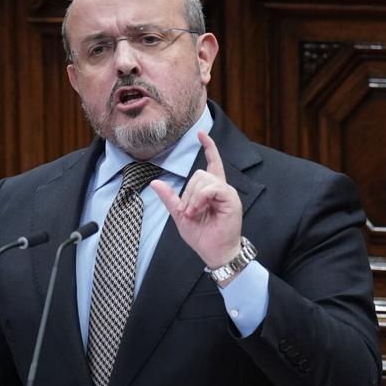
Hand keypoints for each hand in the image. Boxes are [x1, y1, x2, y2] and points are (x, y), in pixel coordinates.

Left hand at [151, 130, 242, 270]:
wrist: (214, 252)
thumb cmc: (201, 235)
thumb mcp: (179, 214)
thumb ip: (170, 197)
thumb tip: (155, 182)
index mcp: (211, 190)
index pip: (212, 162)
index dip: (208, 147)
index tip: (201, 133)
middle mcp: (221, 188)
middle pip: (200, 173)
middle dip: (188, 192)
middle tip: (188, 212)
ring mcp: (227, 193)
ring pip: (204, 179)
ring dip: (193, 198)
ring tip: (193, 214)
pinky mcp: (231, 199)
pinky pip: (212, 188)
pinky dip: (201, 199)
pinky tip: (198, 210)